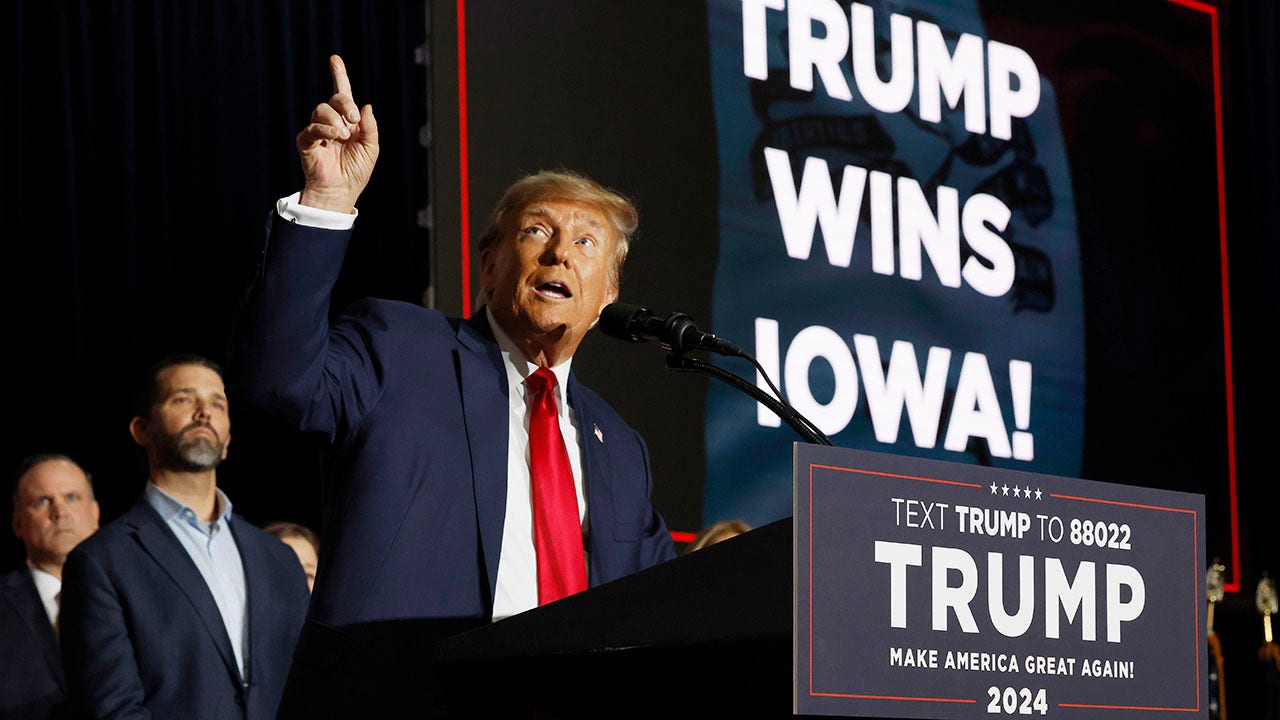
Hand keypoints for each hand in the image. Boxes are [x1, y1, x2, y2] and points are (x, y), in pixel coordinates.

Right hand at [296, 55, 379, 212]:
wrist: (341, 190)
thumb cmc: (356, 171)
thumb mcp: (370, 148)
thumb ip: (370, 127)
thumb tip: (367, 106)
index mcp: (348, 121)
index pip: (342, 93)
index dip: (339, 75)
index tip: (334, 59)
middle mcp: (332, 121)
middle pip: (334, 99)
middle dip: (345, 104)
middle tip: (354, 119)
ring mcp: (318, 130)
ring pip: (321, 109)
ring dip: (335, 120)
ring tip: (343, 136)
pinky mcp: (306, 141)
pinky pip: (312, 128)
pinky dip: (325, 129)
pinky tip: (334, 136)